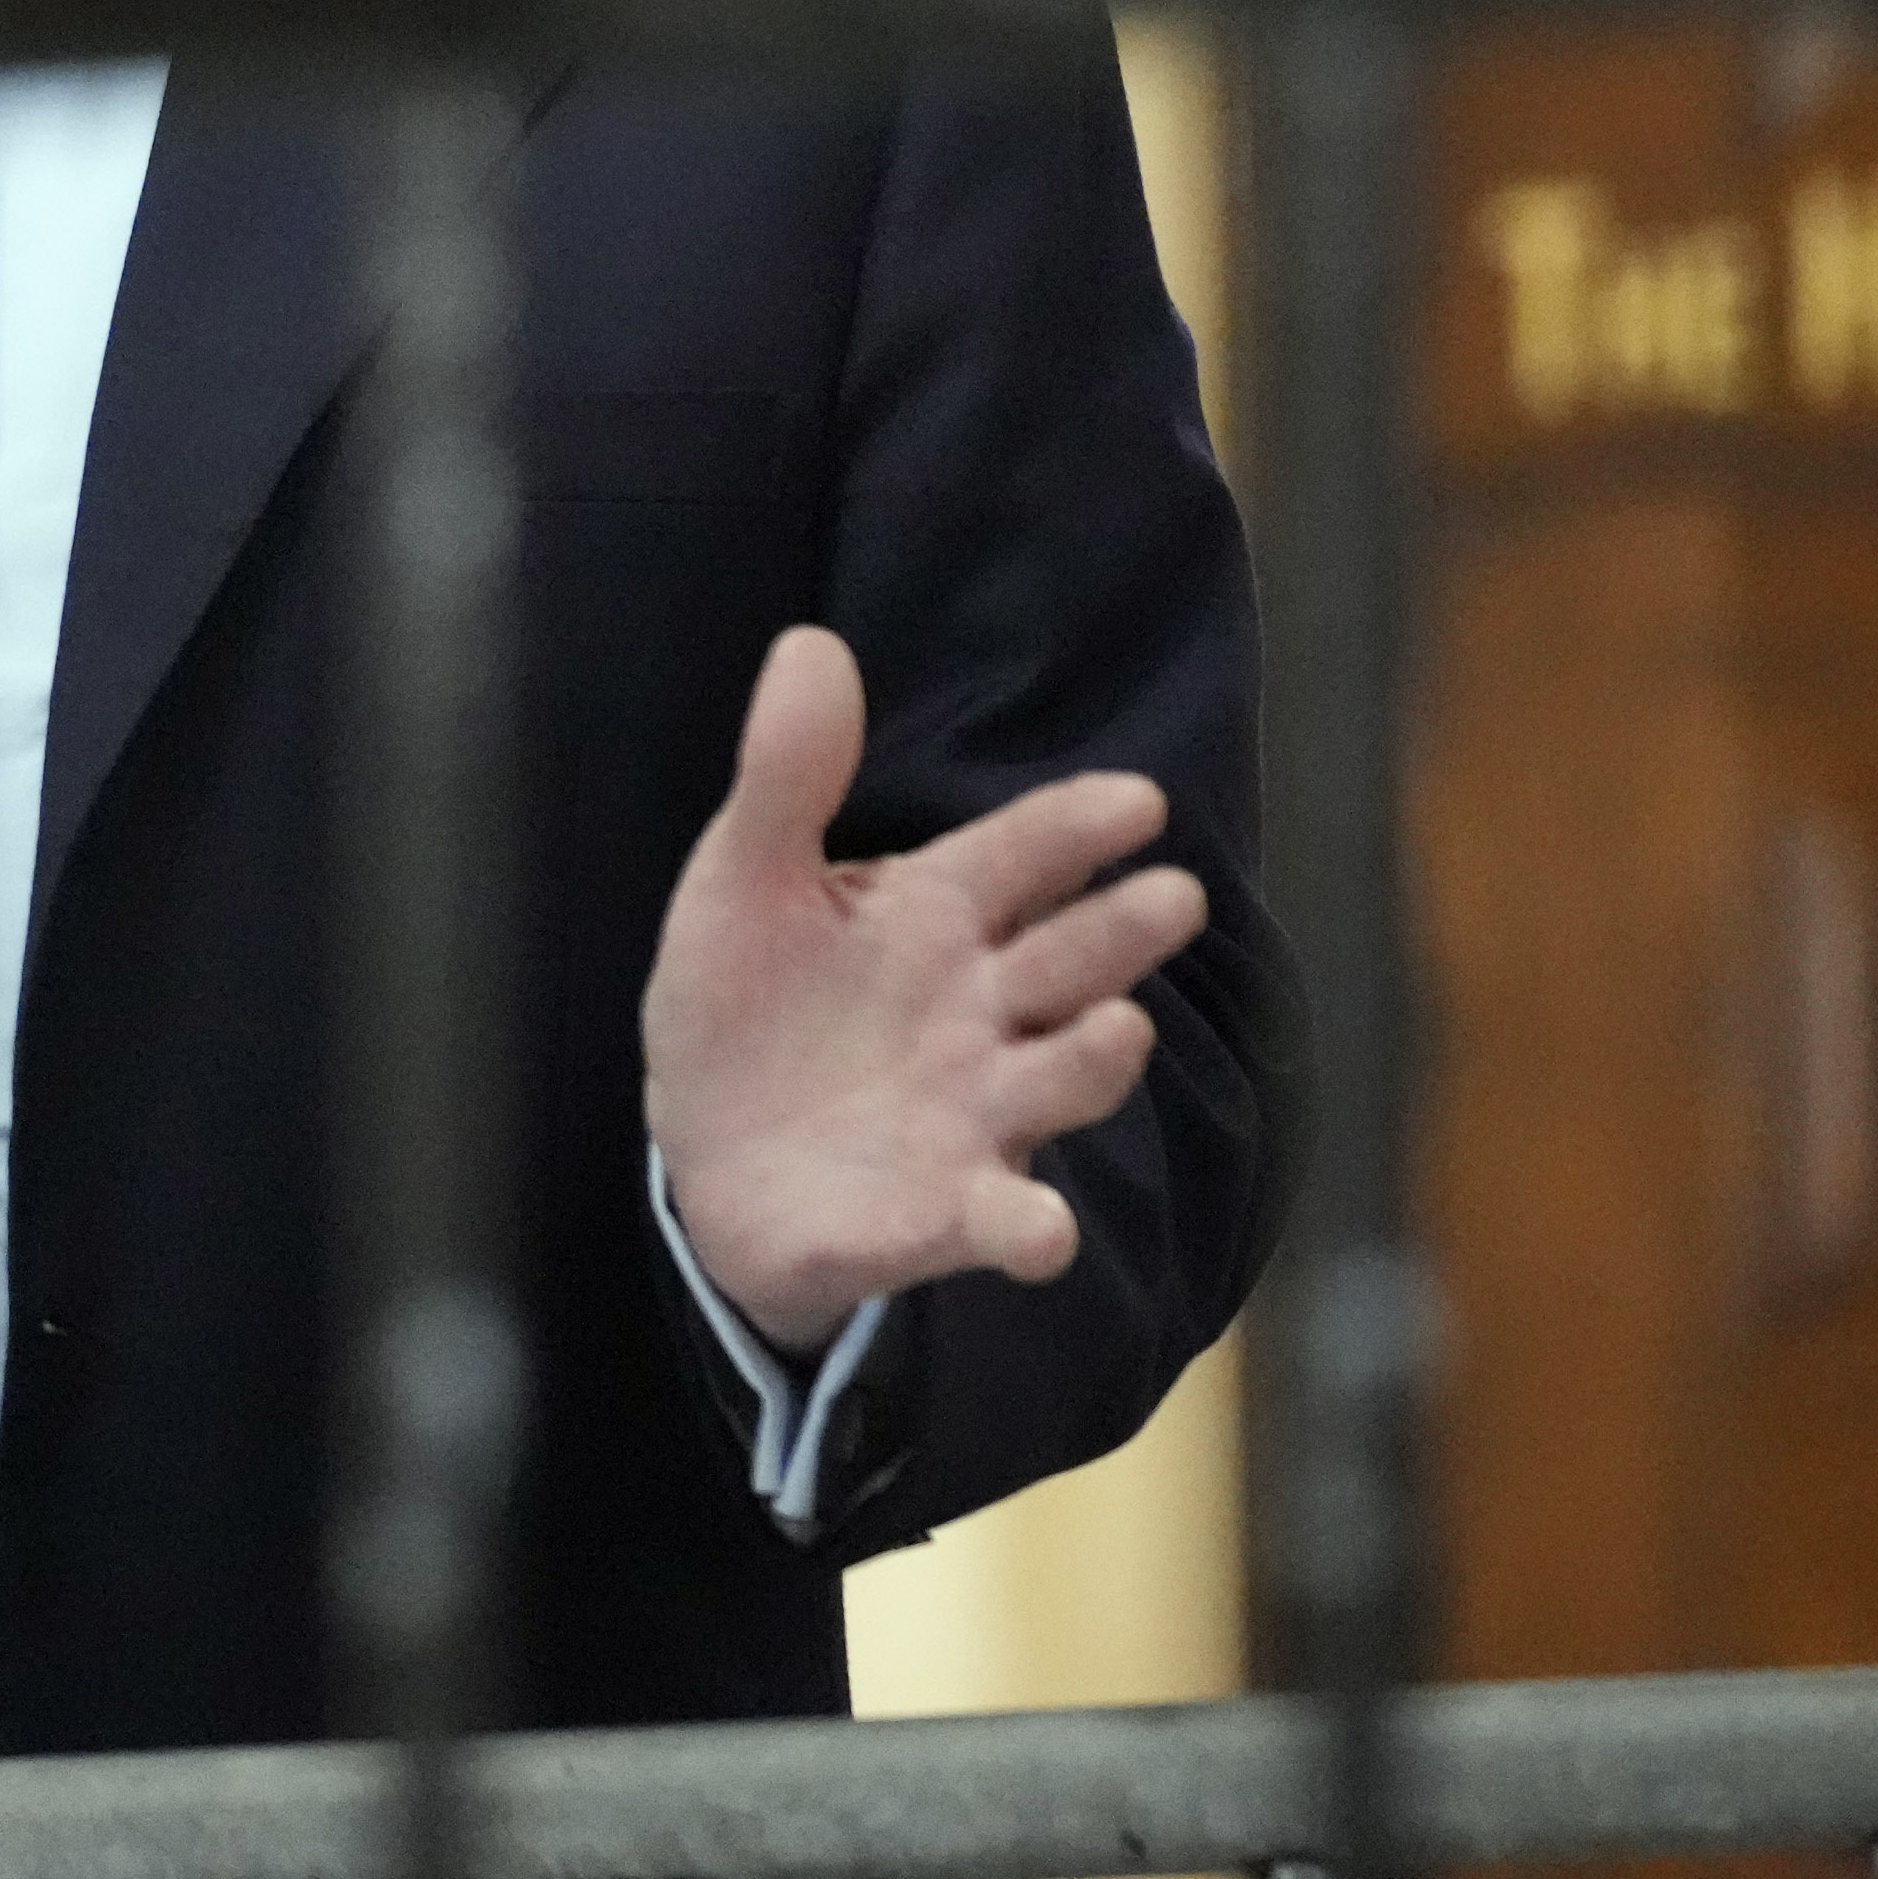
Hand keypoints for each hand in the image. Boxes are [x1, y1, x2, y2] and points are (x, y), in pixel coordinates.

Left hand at [641, 626, 1208, 1353]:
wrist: (706, 1158)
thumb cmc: (744, 1007)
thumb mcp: (741, 882)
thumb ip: (784, 776)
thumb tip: (809, 644)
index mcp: (932, 917)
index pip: (1019, 855)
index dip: (1076, 827)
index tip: (1137, 802)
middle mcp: (978, 1013)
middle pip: (1067, 962)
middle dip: (1119, 933)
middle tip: (1171, 898)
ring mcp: (971, 1114)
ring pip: (1057, 1081)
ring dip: (1092, 1061)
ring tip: (1118, 1030)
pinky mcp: (939, 1212)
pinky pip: (996, 1219)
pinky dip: (1025, 1229)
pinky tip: (1040, 1234)